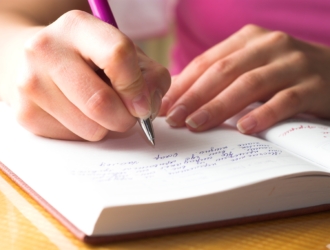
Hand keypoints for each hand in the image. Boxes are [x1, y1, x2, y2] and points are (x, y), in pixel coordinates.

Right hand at [3, 10, 169, 140]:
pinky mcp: (25, 113)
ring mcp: (30, 83)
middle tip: (127, 115)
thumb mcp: (126, 55)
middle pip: (100, 102)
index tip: (143, 103)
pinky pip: (73, 139)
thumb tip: (146, 108)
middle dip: (125, 118)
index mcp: (77, 27)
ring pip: (90, 128)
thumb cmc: (90, 59)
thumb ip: (149, 77)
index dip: (137, 87)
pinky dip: (85, 132)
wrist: (35, 62)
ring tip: (99, 110)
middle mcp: (46, 50)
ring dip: (106, 127)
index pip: (117, 57)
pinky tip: (79, 113)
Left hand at [159, 24, 329, 133]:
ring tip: (197, 124)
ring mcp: (293, 63)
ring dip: (219, 106)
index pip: (207, 61)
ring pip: (249, 84)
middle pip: (223, 72)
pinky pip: (285, 100)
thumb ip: (221, 77)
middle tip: (174, 119)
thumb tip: (179, 96)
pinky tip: (244, 128)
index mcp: (248, 39)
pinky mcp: (314, 85)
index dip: (183, 84)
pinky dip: (263, 114)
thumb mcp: (251, 66)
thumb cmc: (283, 74)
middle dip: (194, 97)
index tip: (163, 106)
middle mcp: (269, 46)